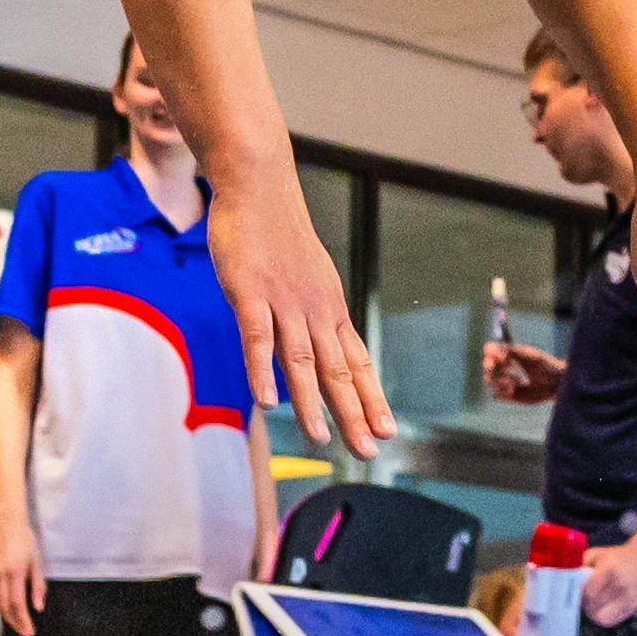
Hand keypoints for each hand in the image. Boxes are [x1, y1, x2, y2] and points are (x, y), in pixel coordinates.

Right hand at [0, 505, 46, 635]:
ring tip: (18, 623)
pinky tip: (6, 609)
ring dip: (6, 616)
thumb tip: (38, 608)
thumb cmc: (25, 540)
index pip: (17, 604)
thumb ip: (38, 586)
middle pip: (5, 607)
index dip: (23, 621)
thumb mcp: (37, 562)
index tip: (30, 631)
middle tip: (25, 632)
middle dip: (15, 623)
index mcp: (14, 571)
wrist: (6, 523)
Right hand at [214, 174, 388, 461]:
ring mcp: (283, 301)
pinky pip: (257, 337)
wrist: (259, 185)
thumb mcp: (306, 277)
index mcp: (329, 308)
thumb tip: (317, 347)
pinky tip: (267, 401)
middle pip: (337, 370)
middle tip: (370, 450)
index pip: (355, 362)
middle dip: (355, 413)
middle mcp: (314, 310)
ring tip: (322, 439)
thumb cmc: (278, 234)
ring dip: (312, 403)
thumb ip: (309, 315)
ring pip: (301, 360)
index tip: (387, 431)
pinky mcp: (249, 292)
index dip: (371, 399)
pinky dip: (263, 370)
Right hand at [475, 340, 568, 406]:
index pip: (490, 350)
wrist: (557, 384)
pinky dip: (503, 393)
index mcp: (509, 354)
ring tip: (516, 381)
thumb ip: (513, 352)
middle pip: (486, 366)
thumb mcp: (531, 356)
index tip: (500, 357)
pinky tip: (515, 390)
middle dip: (490, 367)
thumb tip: (495, 349)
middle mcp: (505, 367)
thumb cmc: (547, 366)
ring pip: (489, 381)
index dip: (490, 352)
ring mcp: (505, 382)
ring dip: (499, 380)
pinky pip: (496, 395)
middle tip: (493, 367)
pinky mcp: (509, 396)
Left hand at [581, 534, 636, 628]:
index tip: (574, 595)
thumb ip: (582, 564)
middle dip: (584, 605)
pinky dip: (604, 618)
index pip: (588, 592)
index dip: (579, 596)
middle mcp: (620, 584)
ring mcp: (628, 597)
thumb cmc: (619, 556)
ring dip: (593, 613)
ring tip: (591, 605)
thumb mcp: (598, 554)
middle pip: (593, 607)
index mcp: (609, 569)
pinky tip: (602, 609)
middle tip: (582, 601)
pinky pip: (612, 620)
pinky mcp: (633, 606)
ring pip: (601, 617)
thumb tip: (567, 577)